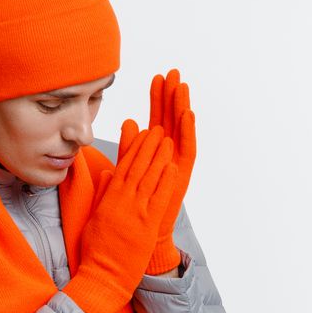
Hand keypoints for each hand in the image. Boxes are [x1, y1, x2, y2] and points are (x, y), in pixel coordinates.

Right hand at [63, 126, 177, 312]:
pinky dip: (165, 182)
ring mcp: (136, 214)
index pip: (123, 168)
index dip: (134, 148)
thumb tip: (108, 174)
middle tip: (158, 130)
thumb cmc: (96, 251)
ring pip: (149, 179)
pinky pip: (158, 200)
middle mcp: (122, 203)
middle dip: (148, 147)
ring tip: (168, 141)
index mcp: (109, 200)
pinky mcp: (147, 227)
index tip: (141, 133)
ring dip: (159, 158)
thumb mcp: (95, 218)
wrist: (103, 276)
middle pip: (137, 168)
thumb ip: (103, 195)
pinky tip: (172, 168)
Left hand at [117, 69, 196, 273]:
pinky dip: (188, 132)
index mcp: (152, 157)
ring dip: (181, 108)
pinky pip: (186, 151)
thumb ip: (125, 153)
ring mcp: (176, 166)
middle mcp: (167, 158)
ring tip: (182, 85)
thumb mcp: (123, 178)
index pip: (155, 121)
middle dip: (171, 97)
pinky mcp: (181, 176)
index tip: (156, 78)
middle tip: (173, 72)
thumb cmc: (130, 214)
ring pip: (180, 132)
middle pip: (171, 121)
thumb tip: (125, 127)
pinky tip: (188, 113)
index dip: (156, 101)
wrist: (140, 240)